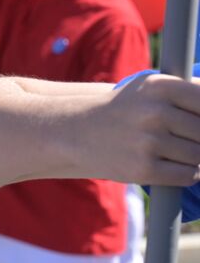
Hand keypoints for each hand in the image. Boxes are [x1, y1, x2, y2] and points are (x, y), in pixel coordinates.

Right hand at [98, 73, 199, 187]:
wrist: (75, 130)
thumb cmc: (125, 109)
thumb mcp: (152, 89)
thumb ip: (192, 93)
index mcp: (162, 87)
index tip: (198, 127)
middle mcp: (156, 113)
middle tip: (186, 139)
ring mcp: (149, 142)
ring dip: (196, 158)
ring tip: (176, 151)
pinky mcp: (143, 168)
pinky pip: (187, 175)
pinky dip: (188, 174)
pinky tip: (173, 165)